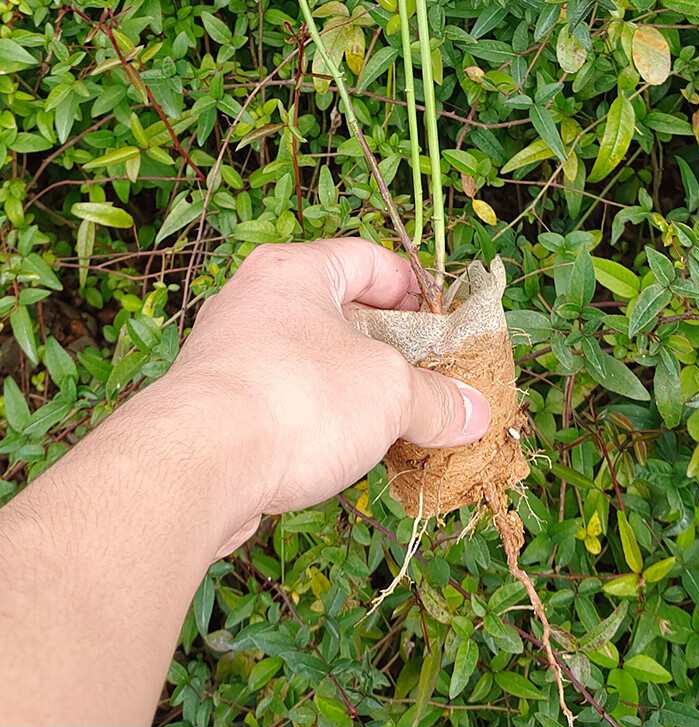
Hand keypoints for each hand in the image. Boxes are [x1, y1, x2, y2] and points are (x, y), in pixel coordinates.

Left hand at [163, 238, 489, 555]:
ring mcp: (230, 353)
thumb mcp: (389, 392)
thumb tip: (475, 414)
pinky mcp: (217, 404)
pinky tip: (345, 449)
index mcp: (294, 271)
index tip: (442, 322)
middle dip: (388, 346)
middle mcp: (255, 301)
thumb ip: (436, 399)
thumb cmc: (296, 400)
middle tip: (428, 375)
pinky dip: (319, 417)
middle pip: (339, 312)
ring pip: (310, 359)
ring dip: (354, 387)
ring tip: (395, 419)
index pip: (368, 259)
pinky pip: (285, 397)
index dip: (413, 287)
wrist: (195, 467)